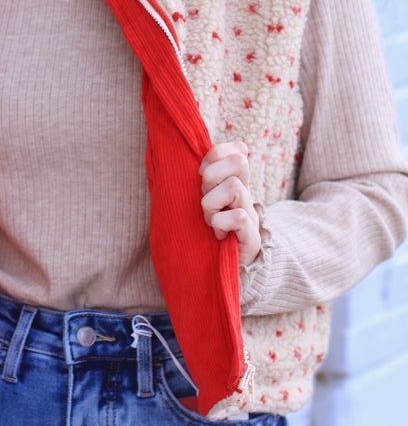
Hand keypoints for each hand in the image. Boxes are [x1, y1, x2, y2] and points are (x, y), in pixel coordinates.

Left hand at [199, 141, 260, 265]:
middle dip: (212, 174)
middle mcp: (244, 194)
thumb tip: (174, 160)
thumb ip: (195, 184)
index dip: (217, 153)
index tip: (200, 171)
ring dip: (212, 203)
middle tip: (202, 196)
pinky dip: (221, 224)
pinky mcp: (251, 236)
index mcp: (233, 183)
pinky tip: (217, 235)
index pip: (237, 150)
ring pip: (235, 187)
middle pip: (240, 161)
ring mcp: (250, 214)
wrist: (224, 275)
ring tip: (208, 220)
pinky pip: (239, 217)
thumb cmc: (205, 235)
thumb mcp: (200, 204)